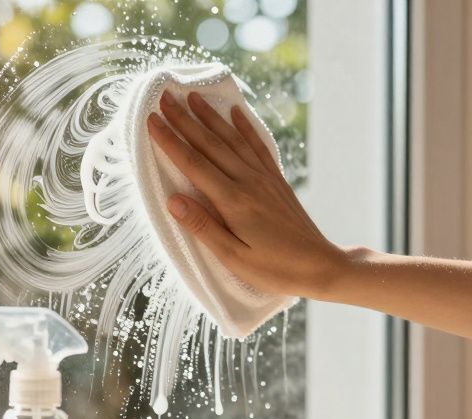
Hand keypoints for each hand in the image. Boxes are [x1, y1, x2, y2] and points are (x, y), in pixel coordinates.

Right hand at [146, 91, 354, 299]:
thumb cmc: (274, 269)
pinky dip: (245, 127)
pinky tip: (235, 112)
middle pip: (210, 144)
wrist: (320, 266)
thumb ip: (202, 227)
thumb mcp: (233, 258)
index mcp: (233, 202)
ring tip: (192, 96)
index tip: (150, 120)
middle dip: (184, 119)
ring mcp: (265, 178)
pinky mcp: (277, 181)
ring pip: (233, 139)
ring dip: (210, 116)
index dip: (169, 141)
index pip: (193, 164)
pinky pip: (258, 146)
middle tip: (163, 97)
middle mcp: (249, 182)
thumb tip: (172, 200)